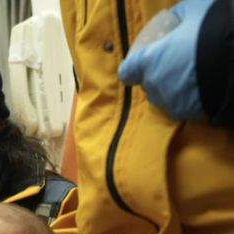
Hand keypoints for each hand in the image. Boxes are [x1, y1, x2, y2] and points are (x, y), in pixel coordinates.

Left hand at [118, 0, 211, 119]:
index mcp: (148, 62)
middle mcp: (155, 86)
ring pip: (165, 97)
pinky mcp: (191, 114)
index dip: (133, 67)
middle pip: (148, 84)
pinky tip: (204, 85)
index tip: (143, 60)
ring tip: (193, 74)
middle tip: (177, 61)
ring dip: (173, 87)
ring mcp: (173, 103)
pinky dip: (190, 97)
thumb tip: (177, 17)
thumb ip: (179, 15)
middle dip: (158, 74)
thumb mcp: (196, 8)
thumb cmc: (215, 28)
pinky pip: (185, 105)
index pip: (127, 72)